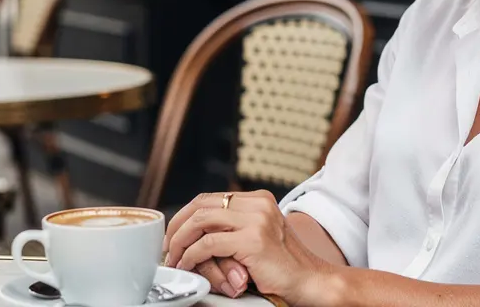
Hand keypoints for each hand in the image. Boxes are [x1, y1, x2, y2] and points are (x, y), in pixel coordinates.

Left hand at [164, 191, 331, 303]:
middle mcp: (258, 204)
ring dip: (180, 242)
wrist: (311, 281)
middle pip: (201, 204)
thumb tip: (191, 234)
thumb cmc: (283, 267)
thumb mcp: (256, 238)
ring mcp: (256, 220)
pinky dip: (192, 256)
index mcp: (259, 200)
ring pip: (200, 221)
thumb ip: (232, 230)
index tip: (174, 234)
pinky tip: (188, 265)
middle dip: (177, 226)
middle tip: (168, 247)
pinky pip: (208, 245)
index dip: (186, 215)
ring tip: (174, 258)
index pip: (210, 198)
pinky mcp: (252, 241)